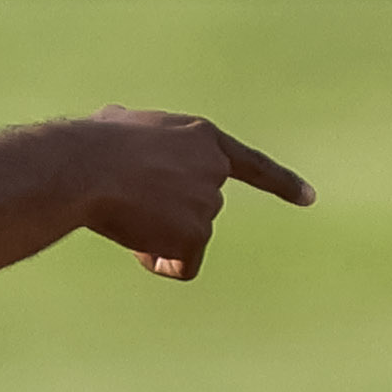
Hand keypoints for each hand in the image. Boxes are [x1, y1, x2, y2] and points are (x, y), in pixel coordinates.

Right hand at [79, 105, 313, 280]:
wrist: (82, 167)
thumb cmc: (91, 144)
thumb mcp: (120, 125)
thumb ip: (141, 135)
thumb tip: (116, 126)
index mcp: (202, 138)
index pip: (252, 164)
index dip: (281, 183)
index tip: (309, 198)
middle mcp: (215, 172)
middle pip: (195, 212)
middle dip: (161, 217)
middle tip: (124, 198)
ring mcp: (209, 203)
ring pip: (183, 241)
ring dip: (151, 236)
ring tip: (122, 210)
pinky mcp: (198, 234)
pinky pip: (180, 266)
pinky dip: (156, 261)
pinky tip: (133, 238)